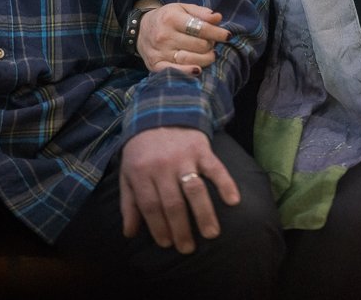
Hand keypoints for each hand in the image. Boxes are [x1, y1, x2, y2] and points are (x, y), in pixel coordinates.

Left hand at [119, 126, 241, 253]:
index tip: (167, 244)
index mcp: (141, 173)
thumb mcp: (128, 173)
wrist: (160, 111)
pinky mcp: (202, 149)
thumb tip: (129, 233)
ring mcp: (184, 157)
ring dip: (204, 214)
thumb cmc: (142, 149)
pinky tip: (233, 201)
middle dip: (181, 229)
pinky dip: (225, 184)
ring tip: (211, 234)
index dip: (159, 228)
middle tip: (188, 248)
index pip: (151, 207)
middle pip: (173, 204)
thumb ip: (129, 203)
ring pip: (194, 190)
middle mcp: (162, 167)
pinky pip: (216, 168)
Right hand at [137, 2, 229, 74]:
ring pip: (190, 59)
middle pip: (198, 45)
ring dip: (205, 59)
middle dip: (210, 45)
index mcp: (171, 18)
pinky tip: (197, 70)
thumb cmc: (167, 18)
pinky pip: (174, 71)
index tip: (228, 36)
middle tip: (212, 44)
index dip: (217, 33)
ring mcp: (159, 52)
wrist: (140, 30)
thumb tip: (217, 18)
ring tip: (210, 55)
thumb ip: (200, 12)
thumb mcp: (182, 9)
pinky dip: (187, 72)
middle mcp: (164, 35)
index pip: (200, 28)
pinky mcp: (155, 65)